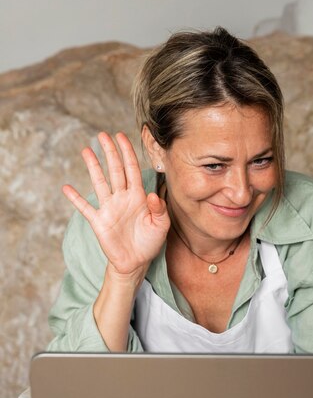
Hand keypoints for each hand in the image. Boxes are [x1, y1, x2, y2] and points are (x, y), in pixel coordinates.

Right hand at [63, 132, 169, 277]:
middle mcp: (122, 198)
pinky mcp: (99, 221)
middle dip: (110, 152)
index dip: (127, 153)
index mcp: (138, 196)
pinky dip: (76, 198)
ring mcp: (109, 208)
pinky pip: (85, 207)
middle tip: (103, 135)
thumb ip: (159, 209)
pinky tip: (66, 188)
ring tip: (86, 150)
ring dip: (93, 167)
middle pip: (115, 170)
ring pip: (100, 183)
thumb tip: (152, 195)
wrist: (135, 262)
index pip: (132, 170)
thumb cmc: (150, 242)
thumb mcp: (161, 226)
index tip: (121, 136)